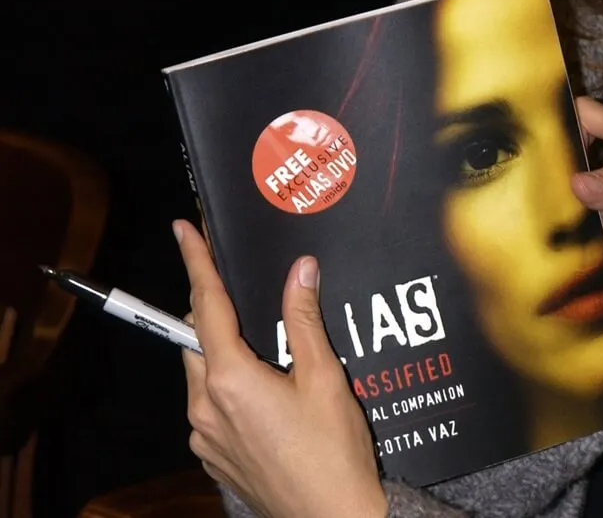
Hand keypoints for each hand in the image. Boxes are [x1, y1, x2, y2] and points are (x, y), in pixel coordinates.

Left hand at [175, 220, 386, 517]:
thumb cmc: (333, 452)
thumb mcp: (325, 377)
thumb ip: (304, 321)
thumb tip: (300, 270)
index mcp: (231, 379)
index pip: (206, 305)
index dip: (197, 262)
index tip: (184, 229)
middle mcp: (204, 407)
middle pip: (199, 339)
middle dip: (219, 313)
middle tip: (254, 301)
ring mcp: (204, 436)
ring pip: (204, 373)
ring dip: (228, 353)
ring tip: (276, 356)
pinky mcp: (212, 457)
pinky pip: (211, 406)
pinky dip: (232, 388)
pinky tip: (272, 396)